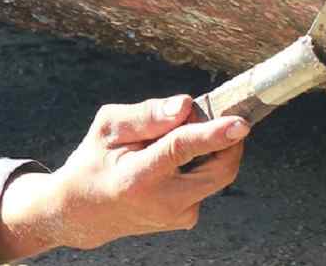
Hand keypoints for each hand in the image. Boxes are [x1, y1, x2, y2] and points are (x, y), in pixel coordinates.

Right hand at [0, 95, 249, 261]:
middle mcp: (163, 202)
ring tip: (175, 141)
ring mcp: (178, 216)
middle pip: (219, 169)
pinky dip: (200, 164)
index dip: (213, 134)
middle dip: (227, 140)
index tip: (241, 124)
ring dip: (212, 150)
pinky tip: (172, 163)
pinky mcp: (186, 219)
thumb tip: (185, 105)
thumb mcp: (108, 127)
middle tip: (209, 116)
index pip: (182, 150)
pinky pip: (207, 182)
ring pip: (218, 175)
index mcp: (137, 177)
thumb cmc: (96, 160)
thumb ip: (147, 114)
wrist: (85, 212)